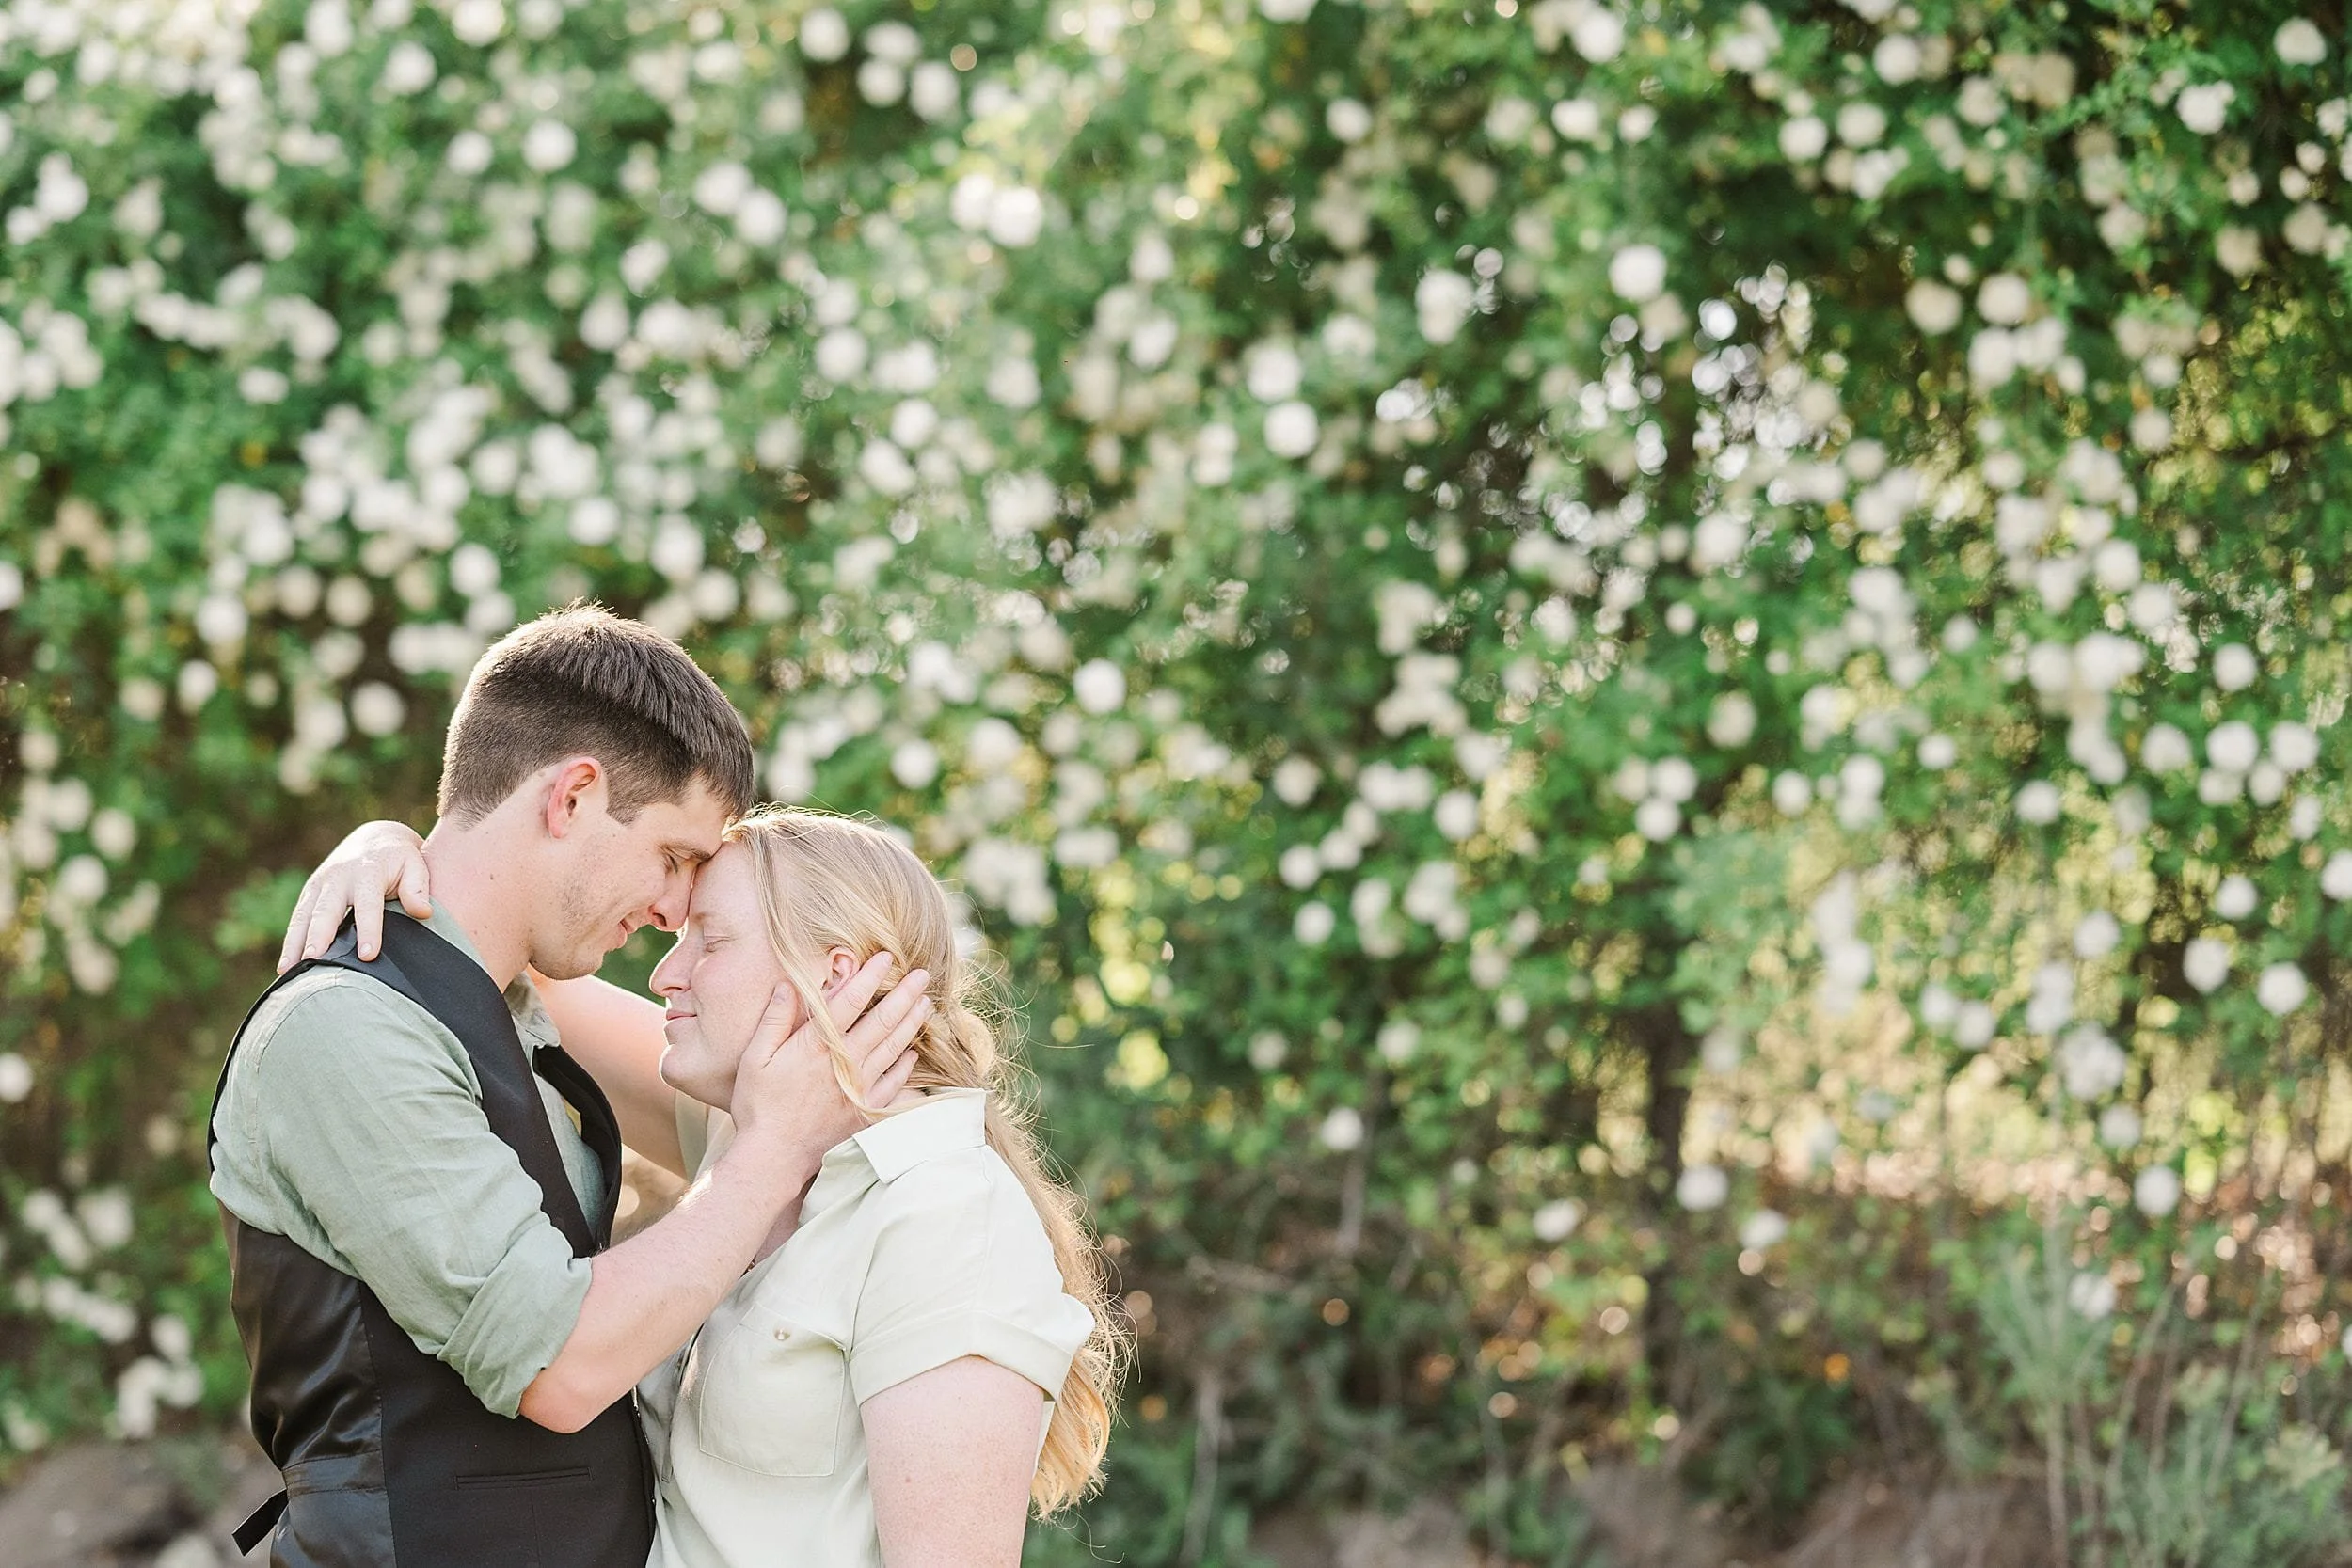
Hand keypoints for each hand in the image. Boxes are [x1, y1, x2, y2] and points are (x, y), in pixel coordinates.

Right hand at [278, 821, 432, 971]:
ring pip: (303, 916)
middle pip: (325, 911)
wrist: (376, 839)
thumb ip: (418, 888)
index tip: (367, 956)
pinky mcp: (309, 893)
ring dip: (296, 944)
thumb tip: (423, 912)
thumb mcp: (415, 865)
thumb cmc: (400, 859)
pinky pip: (297, 920)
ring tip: (291, 972)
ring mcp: (319, 885)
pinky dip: (291, 942)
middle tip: (314, 962)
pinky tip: (286, 968)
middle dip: (318, 937)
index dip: (368, 930)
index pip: (367, 904)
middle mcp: (337, 878)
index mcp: (367, 871)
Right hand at [730, 954, 932, 1166]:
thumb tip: (787, 984)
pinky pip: (894, 1084)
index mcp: (817, 1045)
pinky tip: (913, 1053)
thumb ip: (774, 1020)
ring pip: (894, 1047)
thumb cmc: (759, 1106)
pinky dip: (906, 1066)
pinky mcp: (866, 1111)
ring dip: (912, 1023)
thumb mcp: (755, 1058)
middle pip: (882, 1020)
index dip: (870, 976)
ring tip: (927, 1003)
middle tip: (923, 974)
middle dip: (905, 994)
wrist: (775, 1157)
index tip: (887, 958)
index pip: (850, 1001)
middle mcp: (845, 1062)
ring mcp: (859, 1087)